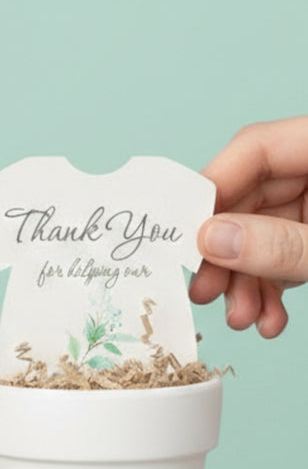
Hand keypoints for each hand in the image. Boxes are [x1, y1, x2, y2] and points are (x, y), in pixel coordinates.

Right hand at [190, 117, 307, 336]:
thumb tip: (209, 239)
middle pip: (251, 198)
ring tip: (241, 318)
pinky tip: (269, 319)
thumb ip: (280, 244)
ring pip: (263, 234)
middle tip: (204, 291)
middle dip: (227, 254)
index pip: (256, 149)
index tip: (183, 235)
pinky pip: (285, 254)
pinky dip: (272, 289)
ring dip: (246, 283)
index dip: (213, 188)